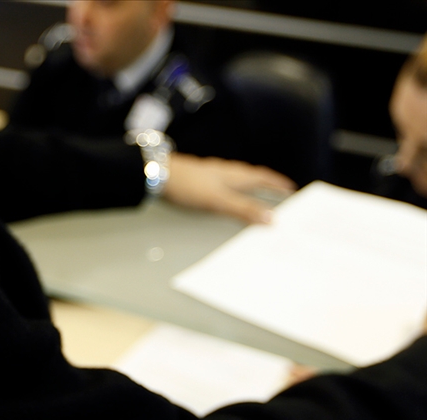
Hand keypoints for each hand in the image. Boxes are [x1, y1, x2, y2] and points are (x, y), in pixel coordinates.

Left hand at [163, 153, 295, 223]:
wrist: (156, 173)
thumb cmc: (186, 183)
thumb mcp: (218, 200)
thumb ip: (243, 209)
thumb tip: (270, 218)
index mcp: (235, 175)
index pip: (263, 178)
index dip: (278, 184)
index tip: (291, 188)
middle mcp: (225, 172)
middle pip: (252, 177)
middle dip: (267, 185)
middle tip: (278, 192)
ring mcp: (212, 174)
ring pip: (237, 180)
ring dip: (250, 187)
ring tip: (256, 195)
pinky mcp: (199, 178)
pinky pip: (223, 184)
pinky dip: (232, 191)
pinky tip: (224, 195)